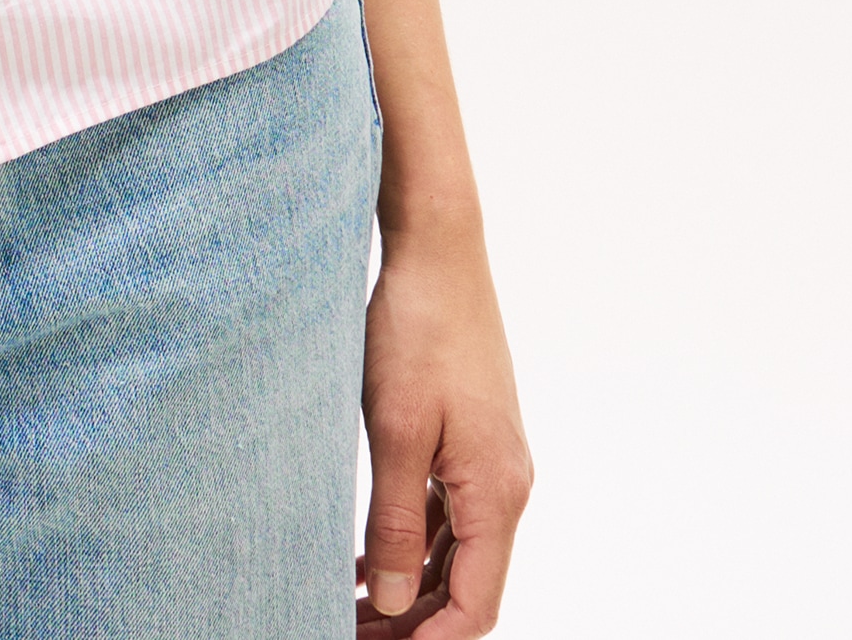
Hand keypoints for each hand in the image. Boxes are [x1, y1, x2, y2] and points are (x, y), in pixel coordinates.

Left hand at [356, 225, 532, 632]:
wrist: (438, 249)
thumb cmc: (417, 329)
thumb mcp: (396, 430)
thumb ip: (398, 522)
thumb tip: (399, 601)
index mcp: (498, 492)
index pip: (476, 606)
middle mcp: (506, 484)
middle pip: (467, 586)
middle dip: (413, 621)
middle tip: (346, 629)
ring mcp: (491, 461)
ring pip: (457, 553)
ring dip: (409, 586)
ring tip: (349, 605)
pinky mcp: (472, 438)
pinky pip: (448, 514)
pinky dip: (412, 543)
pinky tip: (365, 557)